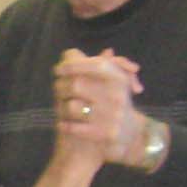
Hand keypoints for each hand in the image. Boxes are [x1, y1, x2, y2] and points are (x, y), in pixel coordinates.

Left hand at [51, 48, 141, 167]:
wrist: (129, 134)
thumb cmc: (114, 101)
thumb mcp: (114, 81)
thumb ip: (104, 65)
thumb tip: (89, 52)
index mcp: (120, 79)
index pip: (95, 65)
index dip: (73, 65)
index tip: (58, 69)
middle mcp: (117, 96)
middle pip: (77, 84)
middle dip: (61, 86)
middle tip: (56, 88)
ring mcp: (112, 115)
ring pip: (72, 106)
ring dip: (61, 107)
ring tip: (60, 107)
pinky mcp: (105, 133)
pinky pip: (74, 127)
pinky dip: (64, 124)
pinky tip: (62, 123)